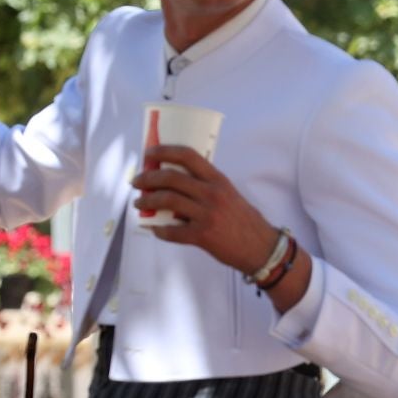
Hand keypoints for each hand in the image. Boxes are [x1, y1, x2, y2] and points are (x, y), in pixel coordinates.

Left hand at [132, 146, 278, 272]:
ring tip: (139, 202)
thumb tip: (174, 183)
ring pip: (167, 201)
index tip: (149, 153)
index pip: (188, 155)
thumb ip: (206, 186)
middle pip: (171, 178)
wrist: (261, 247)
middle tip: (137, 181)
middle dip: (148, 178)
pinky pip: (172, 231)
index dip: (164, 151)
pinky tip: (155, 229)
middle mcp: (212, 194)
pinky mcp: (203, 236)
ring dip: (147, 201)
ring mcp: (207, 215)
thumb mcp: (229, 194)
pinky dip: (160, 230)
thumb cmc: (243, 220)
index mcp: (218, 180)